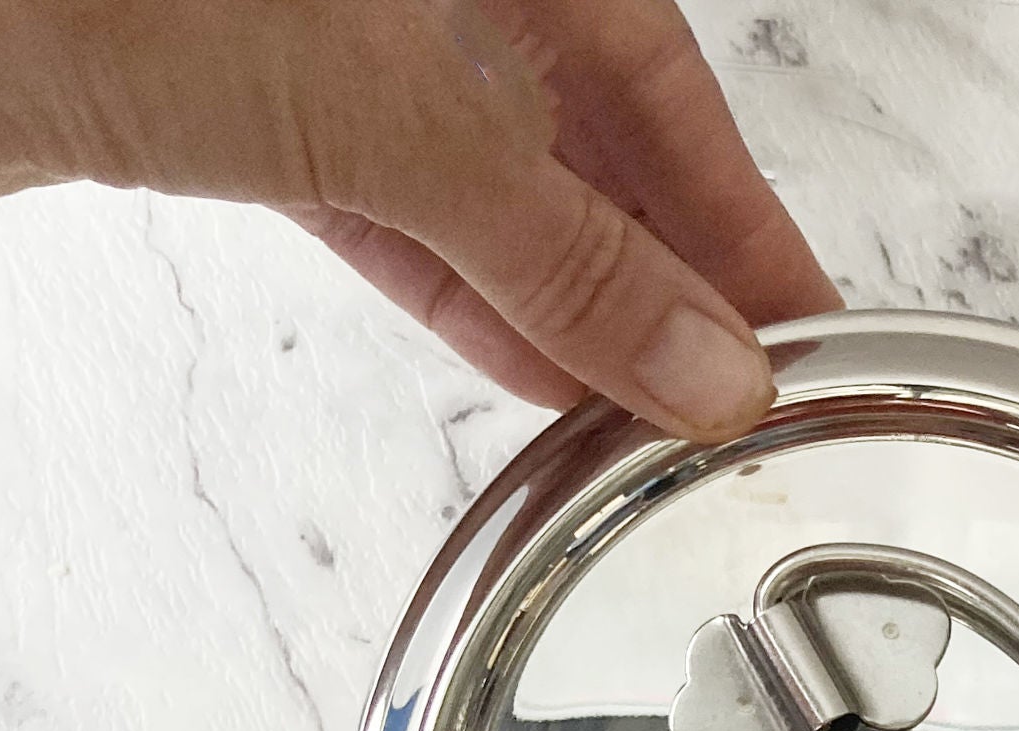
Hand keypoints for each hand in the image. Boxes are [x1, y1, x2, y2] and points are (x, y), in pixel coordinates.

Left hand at [0, 0, 839, 435]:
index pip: (655, 72)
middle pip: (579, 128)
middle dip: (660, 270)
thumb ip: (552, 245)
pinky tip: (529, 364)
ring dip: (566, 302)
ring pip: (481, 178)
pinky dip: (458, 288)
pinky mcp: (218, 95)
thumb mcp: (377, 104)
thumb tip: (703, 361)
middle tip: (734, 388)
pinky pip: (381, 205)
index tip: (800, 327)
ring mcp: (307, 31)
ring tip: (646, 405)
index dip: (735, 212)